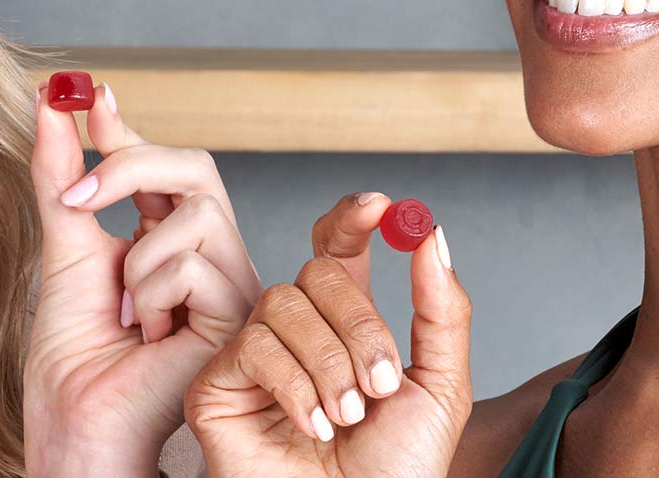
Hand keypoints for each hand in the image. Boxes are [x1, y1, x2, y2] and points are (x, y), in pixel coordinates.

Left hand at [24, 80, 264, 476]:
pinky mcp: (240, 317)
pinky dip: (152, 295)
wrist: (76, 426)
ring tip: (125, 312)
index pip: (163, 167)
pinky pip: (194, 263)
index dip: (128, 129)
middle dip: (133, 163)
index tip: (87, 97)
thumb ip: (63, 181)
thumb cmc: (73, 361)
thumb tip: (51, 108)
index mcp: (172, 242)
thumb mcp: (62, 250)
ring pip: (198, 211)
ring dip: (137, 258)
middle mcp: (211, 259)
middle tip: (78, 197)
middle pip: (196, 167)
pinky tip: (148, 337)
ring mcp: (231, 286)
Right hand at [185, 192, 472, 477]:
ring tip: (346, 418)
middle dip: (360, 324)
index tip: (382, 207)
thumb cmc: (395, 473)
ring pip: (283, 303)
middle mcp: (299, 333)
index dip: (354, 219)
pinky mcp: (217, 386)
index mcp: (349, 325)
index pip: (340, 247)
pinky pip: (253, 346)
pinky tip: (312, 427)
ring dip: (329, 363)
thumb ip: (441, 311)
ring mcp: (254, 358)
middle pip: (317, 270)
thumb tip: (433, 234)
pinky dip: (294, 386)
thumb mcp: (441, 387)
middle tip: (382, 385)